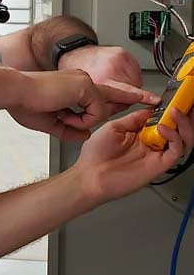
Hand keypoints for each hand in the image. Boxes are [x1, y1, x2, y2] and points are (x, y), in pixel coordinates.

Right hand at [8, 70, 154, 140]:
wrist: (16, 92)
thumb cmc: (25, 103)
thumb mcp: (50, 122)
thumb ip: (69, 129)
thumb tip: (85, 135)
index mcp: (73, 86)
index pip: (102, 94)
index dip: (120, 98)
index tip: (138, 99)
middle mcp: (81, 80)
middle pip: (111, 95)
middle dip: (134, 97)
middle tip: (153, 99)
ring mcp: (84, 82)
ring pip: (100, 109)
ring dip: (80, 120)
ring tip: (59, 117)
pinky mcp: (85, 86)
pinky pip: (95, 111)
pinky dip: (80, 119)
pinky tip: (63, 115)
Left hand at [58, 45, 159, 113]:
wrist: (73, 54)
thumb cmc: (78, 74)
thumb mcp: (84, 96)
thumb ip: (103, 106)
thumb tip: (119, 109)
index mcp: (100, 80)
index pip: (125, 92)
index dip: (142, 97)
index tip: (155, 99)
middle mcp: (109, 68)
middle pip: (130, 90)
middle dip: (123, 96)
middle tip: (110, 94)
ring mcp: (117, 59)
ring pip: (134, 81)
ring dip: (126, 85)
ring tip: (110, 81)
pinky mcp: (122, 53)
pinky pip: (134, 71)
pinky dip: (127, 76)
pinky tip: (115, 75)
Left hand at [74, 108, 193, 203]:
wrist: (90, 176)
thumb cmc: (96, 154)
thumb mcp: (113, 127)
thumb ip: (133, 119)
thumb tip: (150, 109)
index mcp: (140, 133)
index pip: (162, 119)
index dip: (169, 109)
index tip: (174, 98)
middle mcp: (151, 143)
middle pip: (177, 129)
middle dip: (184, 116)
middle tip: (185, 103)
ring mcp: (156, 154)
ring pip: (183, 139)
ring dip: (184, 124)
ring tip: (176, 112)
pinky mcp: (159, 165)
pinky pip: (176, 151)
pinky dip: (175, 138)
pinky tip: (163, 128)